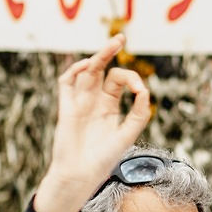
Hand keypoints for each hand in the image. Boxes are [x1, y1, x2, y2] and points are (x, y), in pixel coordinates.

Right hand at [35, 36, 153, 211]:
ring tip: (113, 44)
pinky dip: (76, 71)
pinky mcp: (66, 107)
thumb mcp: (128, 135)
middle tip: (121, 37)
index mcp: (110, 107)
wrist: (81, 175)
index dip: (132, 80)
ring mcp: (79, 102)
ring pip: (86, 72)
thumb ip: (138, 114)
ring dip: (97, 56)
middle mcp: (93, 100)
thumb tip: (145, 92)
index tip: (140, 90)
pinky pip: (67, 83)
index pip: (119, 81)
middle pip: (102, 70)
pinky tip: (89, 66)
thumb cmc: (104, 159)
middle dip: (110, 53)